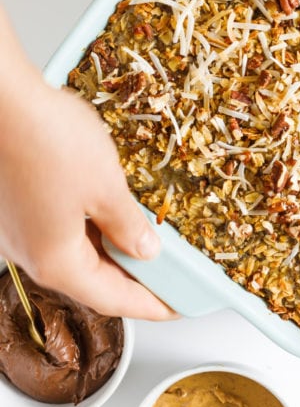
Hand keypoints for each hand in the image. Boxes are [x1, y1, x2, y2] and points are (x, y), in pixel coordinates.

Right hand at [0, 13, 175, 319]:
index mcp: (55, 262)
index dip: (149, 305)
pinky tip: (112, 211)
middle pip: (90, 280)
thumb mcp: (107, 186)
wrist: (2, 99)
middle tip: (168, 276)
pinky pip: (59, 230)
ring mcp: (20, 231)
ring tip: (147, 242)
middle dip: (131, 280)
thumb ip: (128, 225)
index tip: (176, 307)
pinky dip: (91, 230)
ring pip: (74, 254)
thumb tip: (144, 249)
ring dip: (111, 252)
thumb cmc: (47, 140)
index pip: (112, 299)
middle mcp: (31, 254)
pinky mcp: (17, 206)